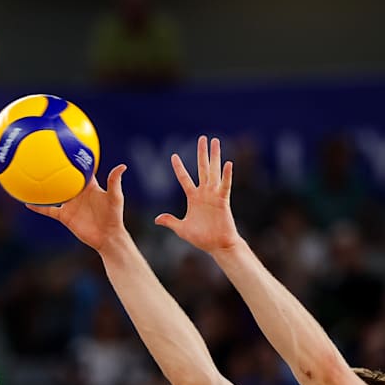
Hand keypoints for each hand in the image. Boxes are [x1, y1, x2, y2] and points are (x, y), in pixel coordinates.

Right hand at [27, 163, 127, 250]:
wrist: (106, 237)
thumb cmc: (113, 216)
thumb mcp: (115, 197)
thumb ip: (114, 181)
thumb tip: (122, 166)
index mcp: (89, 186)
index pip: (82, 169)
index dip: (76, 159)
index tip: (69, 146)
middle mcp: (78, 194)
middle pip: (64, 179)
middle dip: (57, 169)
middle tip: (45, 156)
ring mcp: (70, 205)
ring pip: (54, 193)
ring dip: (44, 187)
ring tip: (32, 177)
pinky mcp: (64, 216)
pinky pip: (48, 210)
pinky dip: (38, 207)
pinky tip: (27, 203)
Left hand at [154, 135, 239, 253]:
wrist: (217, 245)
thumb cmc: (201, 238)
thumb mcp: (181, 229)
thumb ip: (170, 221)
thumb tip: (157, 219)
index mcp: (193, 197)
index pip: (184, 178)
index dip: (179, 167)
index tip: (174, 155)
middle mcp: (204, 193)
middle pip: (202, 168)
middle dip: (201, 153)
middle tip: (202, 138)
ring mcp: (214, 195)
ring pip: (214, 171)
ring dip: (214, 156)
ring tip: (215, 141)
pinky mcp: (223, 201)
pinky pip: (225, 186)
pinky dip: (227, 175)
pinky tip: (228, 163)